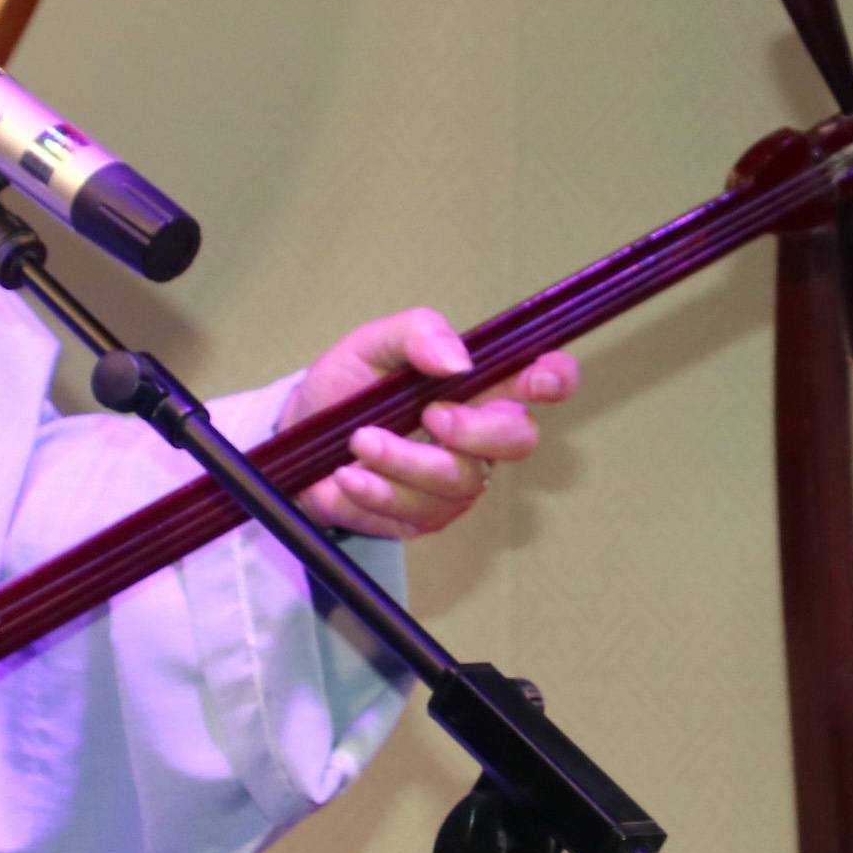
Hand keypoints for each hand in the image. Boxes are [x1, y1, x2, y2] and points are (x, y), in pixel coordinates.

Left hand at [287, 308, 578, 540]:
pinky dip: (376, 492)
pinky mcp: (425, 518)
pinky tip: (346, 476)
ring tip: (357, 442)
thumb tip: (458, 359)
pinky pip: (415, 512)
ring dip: (403, 461)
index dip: (555, 378)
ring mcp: (457, 482)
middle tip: (428, 416)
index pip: (543, 379)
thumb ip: (418, 334)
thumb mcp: (374, 344)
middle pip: (518, 440)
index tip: (540, 378)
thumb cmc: (347, 385)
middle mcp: (481, 435)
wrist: (297, 435)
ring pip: (458, 481)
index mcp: (482, 384)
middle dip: (474, 430)